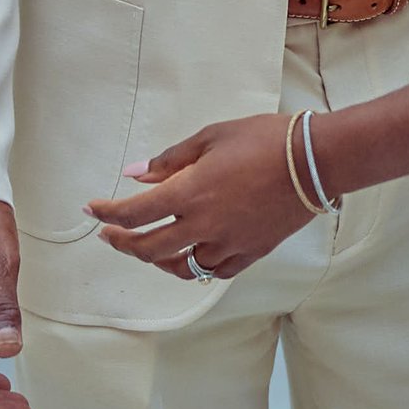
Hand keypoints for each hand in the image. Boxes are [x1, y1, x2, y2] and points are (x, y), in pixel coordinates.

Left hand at [86, 114, 313, 282]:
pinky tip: (191, 257)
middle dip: (122, 243)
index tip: (91, 210)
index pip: (134, 213)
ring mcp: (228, 244)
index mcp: (190, 193)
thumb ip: (171, 160)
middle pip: (148, 248)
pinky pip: (214, 271)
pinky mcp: (251, 253)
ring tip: (147, 248)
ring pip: (180, 267)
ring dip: (156, 260)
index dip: (107, 214)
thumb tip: (136, 174)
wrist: (316, 160)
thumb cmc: (265, 139)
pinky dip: (196, 266)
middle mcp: (204, 226)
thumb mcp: (213, 137)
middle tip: (109, 235)